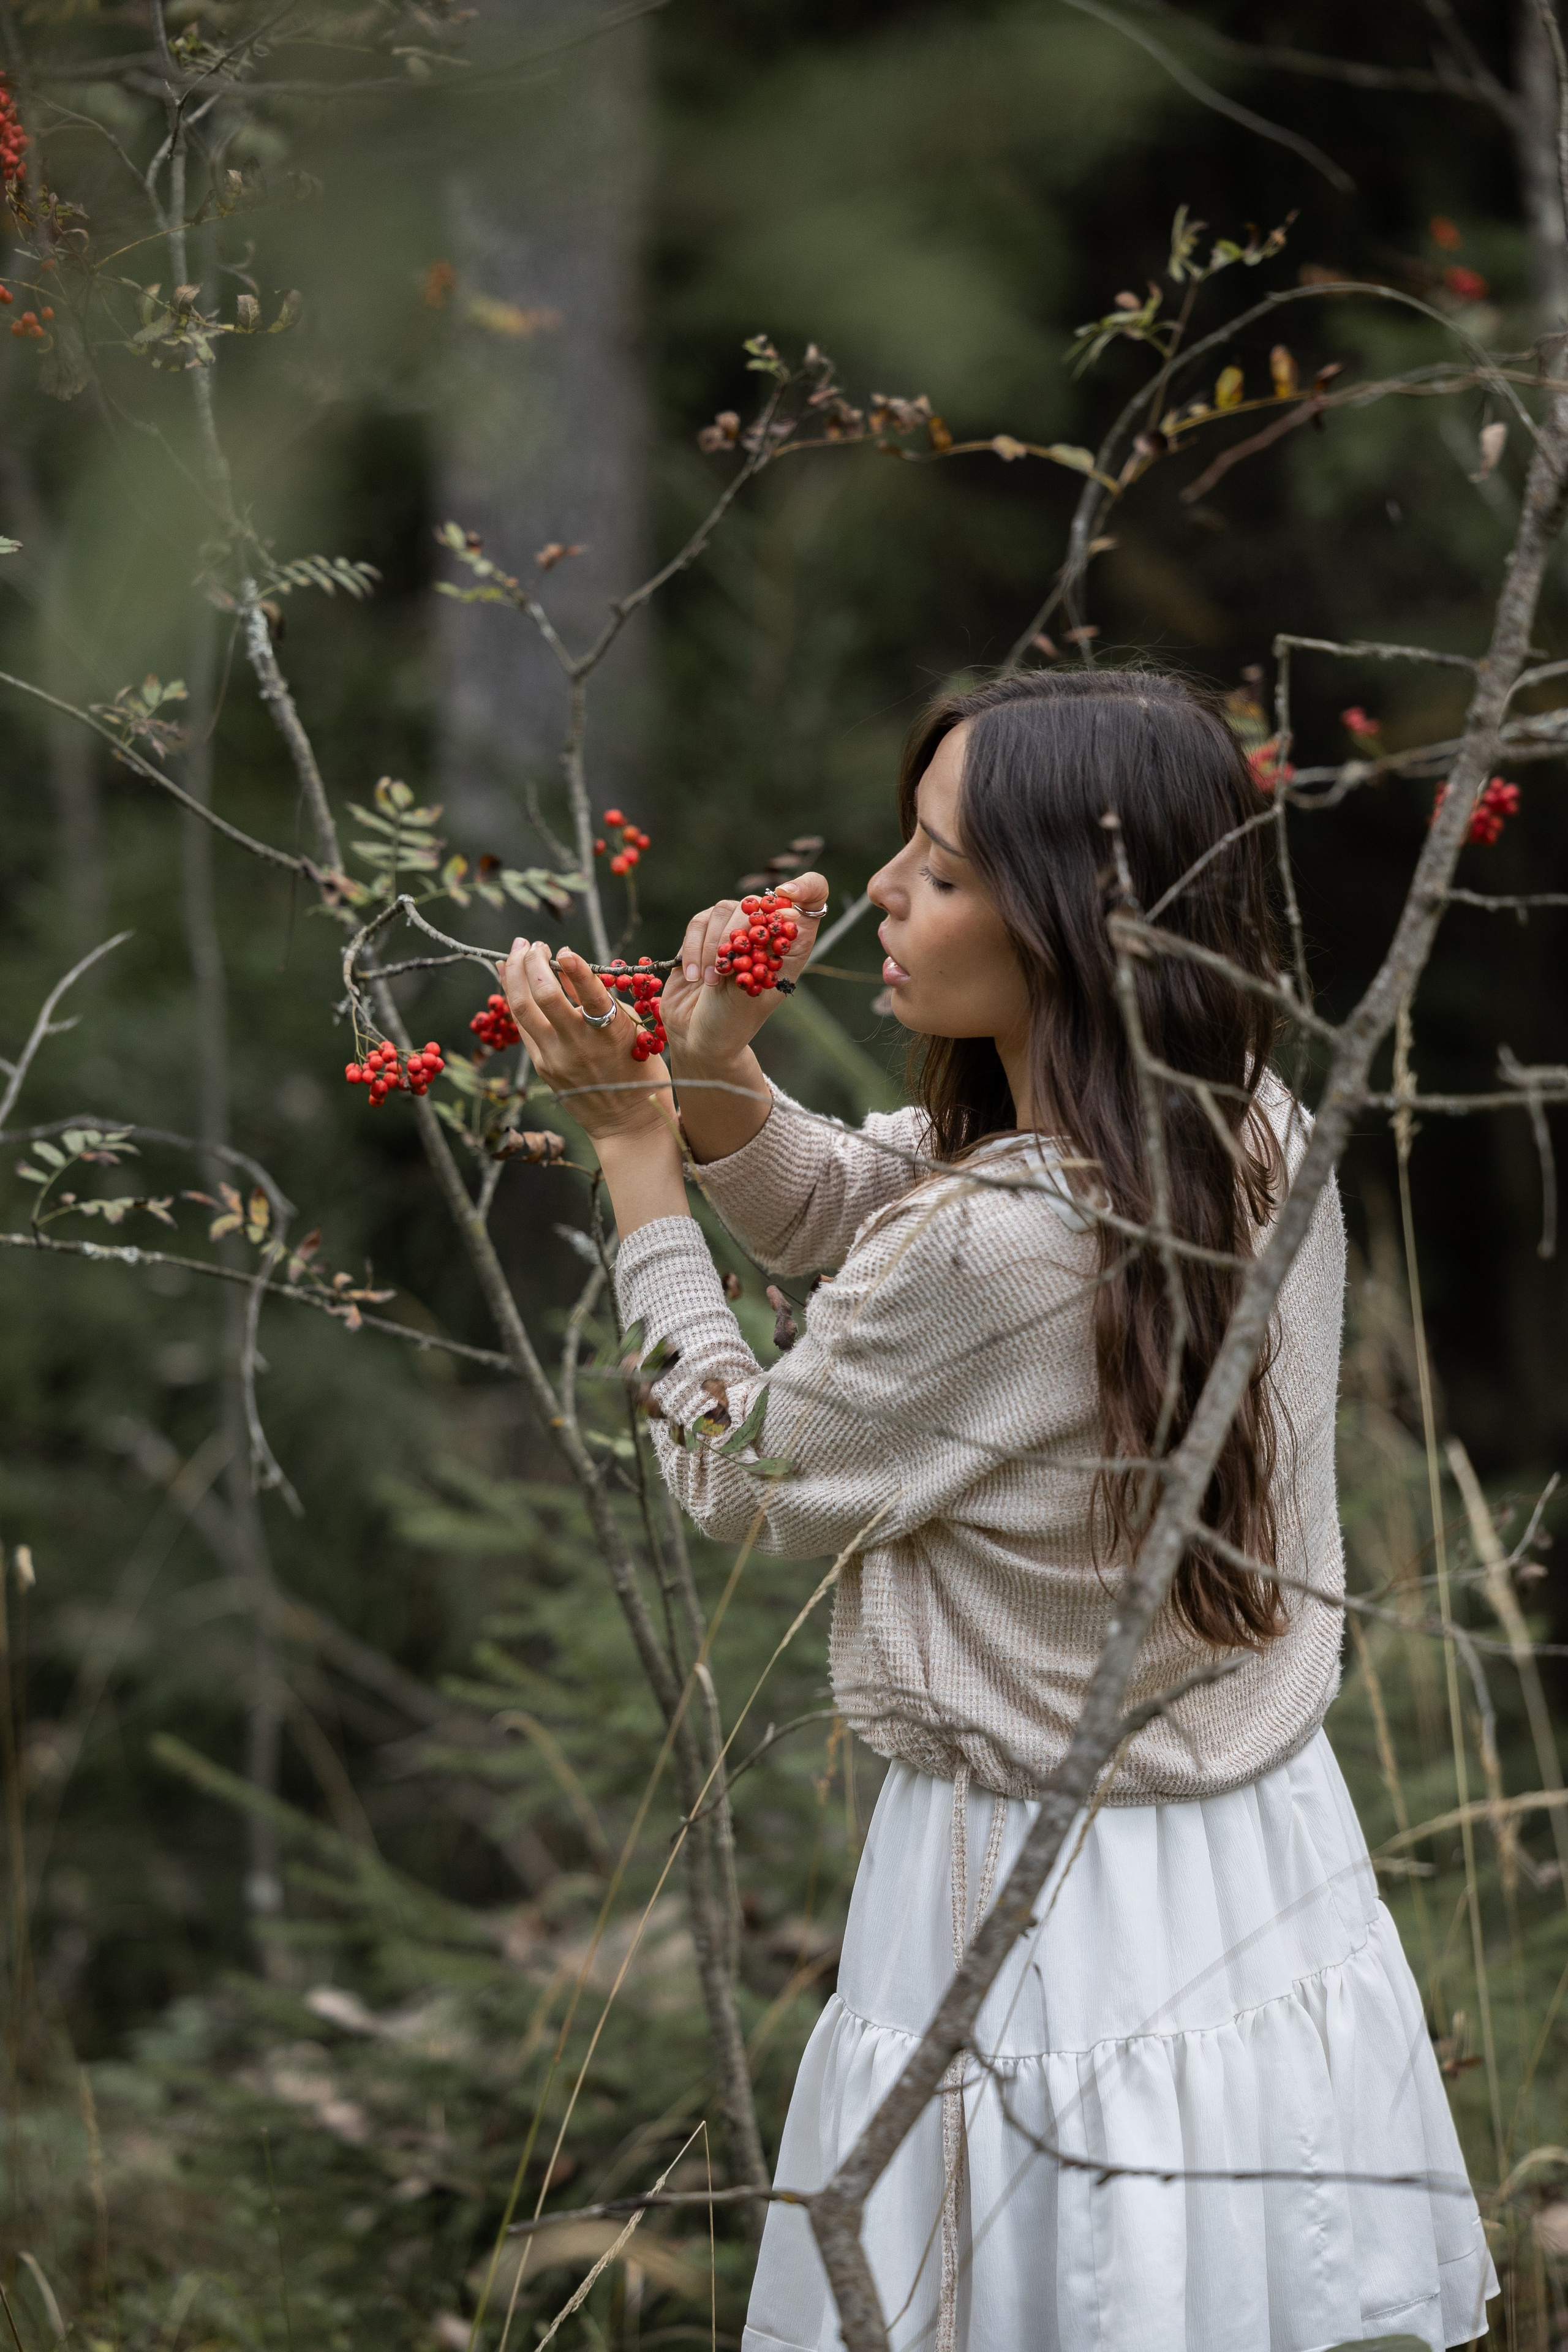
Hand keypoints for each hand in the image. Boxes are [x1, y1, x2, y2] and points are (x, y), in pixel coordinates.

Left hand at [499, 940, 669, 1144]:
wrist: (629, 1125)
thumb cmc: (640, 1071)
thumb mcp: (632, 1031)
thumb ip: (600, 1001)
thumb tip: (567, 970)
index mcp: (612, 1033)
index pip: (590, 993)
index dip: (574, 967)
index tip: (562, 949)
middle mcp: (581, 1045)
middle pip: (544, 995)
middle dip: (532, 961)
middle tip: (533, 944)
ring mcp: (557, 1058)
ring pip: (522, 1009)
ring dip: (514, 973)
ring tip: (516, 951)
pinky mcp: (542, 1067)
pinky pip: (523, 1026)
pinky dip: (513, 997)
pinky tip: (508, 977)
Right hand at [657, 873, 829, 1071]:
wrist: (701, 1037)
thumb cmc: (738, 1020)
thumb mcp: (759, 990)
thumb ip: (763, 952)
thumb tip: (779, 913)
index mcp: (793, 942)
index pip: (813, 896)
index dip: (805, 887)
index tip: (785, 896)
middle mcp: (766, 929)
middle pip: (760, 901)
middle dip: (741, 932)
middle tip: (729, 967)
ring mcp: (734, 928)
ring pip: (724, 909)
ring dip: (713, 946)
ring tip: (710, 981)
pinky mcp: (703, 933)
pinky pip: (697, 923)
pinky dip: (693, 949)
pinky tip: (693, 977)